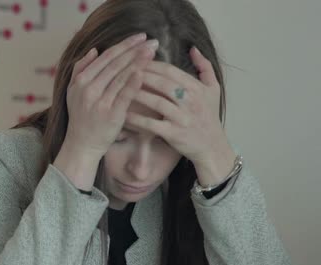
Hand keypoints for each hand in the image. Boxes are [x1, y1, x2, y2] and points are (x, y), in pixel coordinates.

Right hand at [64, 33, 159, 158]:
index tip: (139, 37)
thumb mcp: (73, 92)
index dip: (124, 45)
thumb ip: (80, 69)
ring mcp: (100, 101)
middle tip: (152, 41)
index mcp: (81, 81)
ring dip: (138, 62)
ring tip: (153, 52)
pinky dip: (134, 82)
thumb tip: (93, 50)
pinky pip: (125, 95)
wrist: (82, 145)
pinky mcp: (111, 114)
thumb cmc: (81, 118)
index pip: (106, 57)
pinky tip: (145, 72)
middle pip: (115, 64)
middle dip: (135, 50)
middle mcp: (89, 89)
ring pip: (121, 76)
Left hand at [125, 46, 232, 166]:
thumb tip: (193, 48)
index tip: (134, 60)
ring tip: (119, 89)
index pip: (170, 71)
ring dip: (137, 94)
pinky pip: (151, 124)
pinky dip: (137, 119)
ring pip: (156, 102)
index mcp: (197, 88)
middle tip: (122, 71)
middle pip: (162, 83)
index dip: (151, 64)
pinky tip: (123, 114)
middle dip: (141, 75)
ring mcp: (182, 118)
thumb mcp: (213, 89)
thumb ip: (205, 67)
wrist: (213, 147)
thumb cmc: (209, 116)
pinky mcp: (174, 134)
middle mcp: (190, 101)